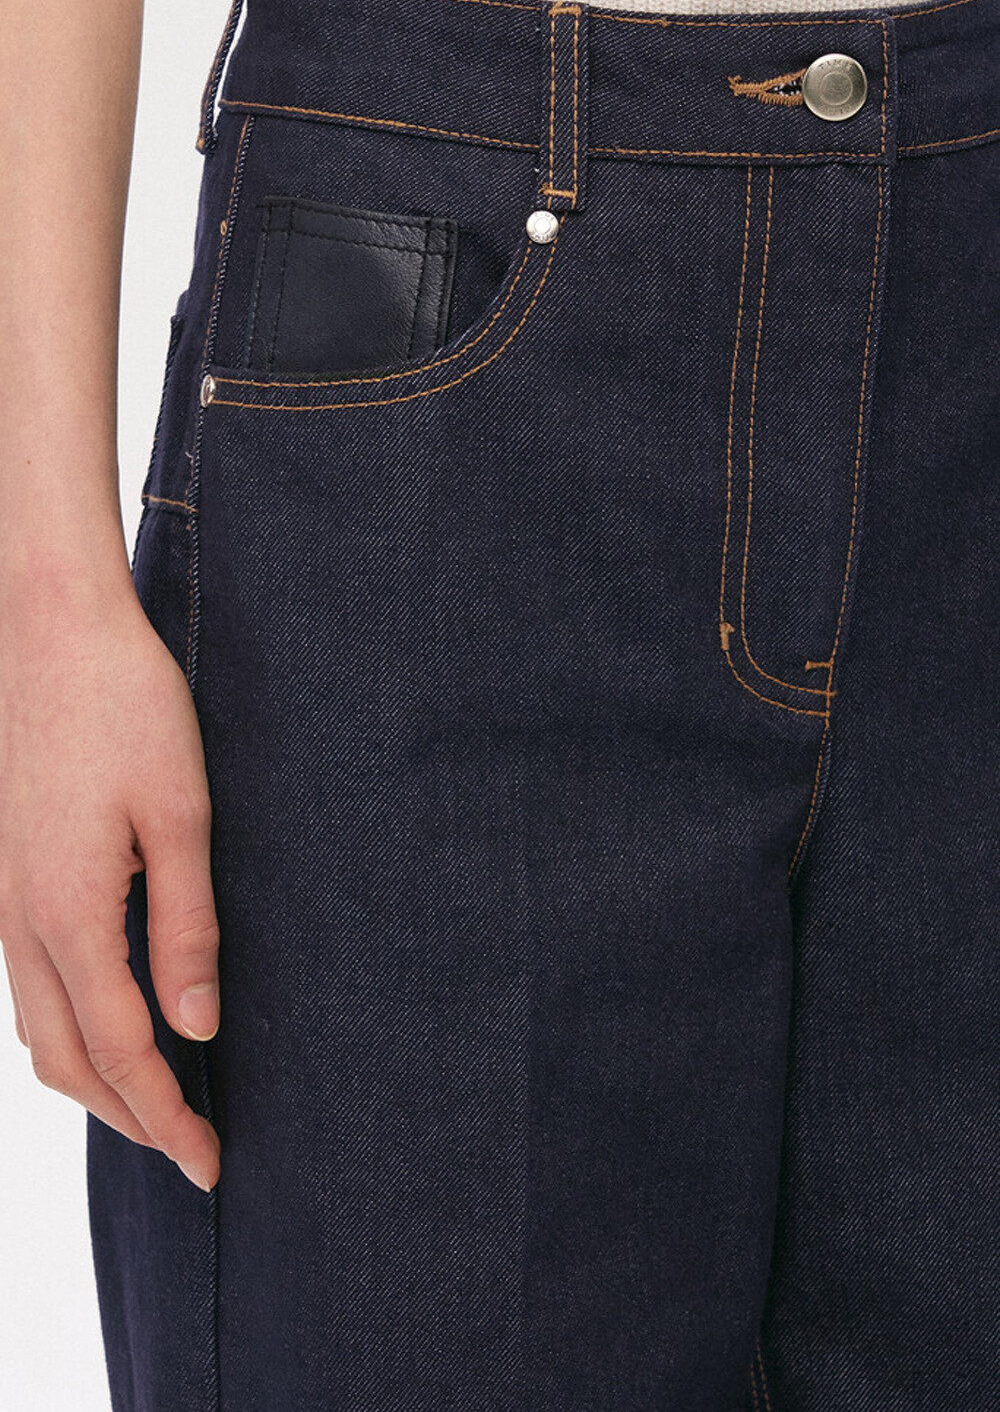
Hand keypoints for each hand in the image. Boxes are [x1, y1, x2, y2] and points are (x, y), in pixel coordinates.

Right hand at [0, 575, 220, 1191]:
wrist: (49, 627)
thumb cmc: (126, 707)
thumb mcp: (180, 815)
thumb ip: (186, 927)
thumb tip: (197, 1029)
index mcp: (68, 912)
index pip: (121, 1052)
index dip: (166, 1118)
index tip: (210, 1163)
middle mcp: (18, 920)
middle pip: (65, 1059)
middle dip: (129, 1116)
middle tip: (193, 1147)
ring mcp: (2, 899)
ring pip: (36, 1027)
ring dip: (94, 1078)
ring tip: (158, 1100)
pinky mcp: (6, 874)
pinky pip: (26, 984)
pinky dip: (69, 1028)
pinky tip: (110, 1019)